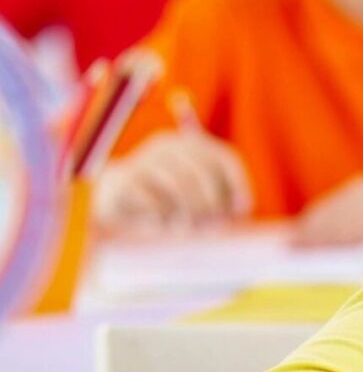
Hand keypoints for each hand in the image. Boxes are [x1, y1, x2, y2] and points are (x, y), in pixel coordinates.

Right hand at [93, 128, 251, 231]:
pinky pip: (153, 201)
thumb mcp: (195, 194)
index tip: (242, 210)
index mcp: (190, 143)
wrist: (112, 196)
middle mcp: (167, 145)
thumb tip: (242, 208)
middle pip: (202, 171)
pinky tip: (160, 223)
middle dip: (212, 203)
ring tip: (185, 228)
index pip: (225, 157)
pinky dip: (163, 218)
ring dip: (189, 213)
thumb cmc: (164, 196)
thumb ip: (219, 199)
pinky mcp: (122, 180)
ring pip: (179, 184)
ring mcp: (142, 159)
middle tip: (212, 227)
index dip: (238, 184)